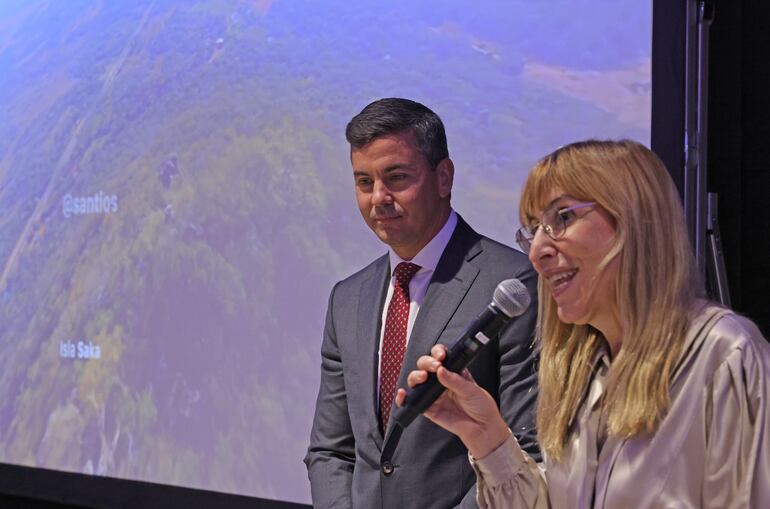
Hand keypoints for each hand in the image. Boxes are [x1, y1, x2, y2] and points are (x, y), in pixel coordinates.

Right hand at [395, 344, 510, 458]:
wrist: (483, 429)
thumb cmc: (481, 406)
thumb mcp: (472, 390)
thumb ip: (455, 381)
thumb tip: (441, 370)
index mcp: (453, 371)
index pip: (440, 356)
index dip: (437, 353)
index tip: (441, 356)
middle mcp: (440, 380)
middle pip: (425, 365)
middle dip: (426, 362)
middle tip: (434, 367)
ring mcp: (433, 394)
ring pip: (416, 380)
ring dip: (416, 376)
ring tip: (423, 377)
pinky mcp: (428, 408)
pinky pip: (413, 401)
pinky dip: (404, 398)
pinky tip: (403, 394)